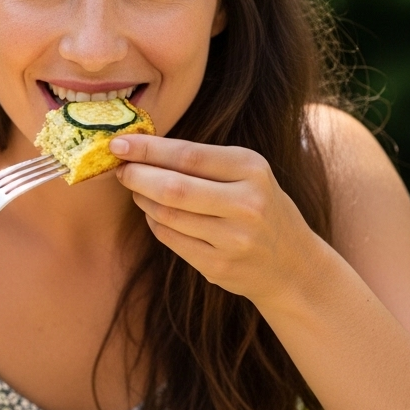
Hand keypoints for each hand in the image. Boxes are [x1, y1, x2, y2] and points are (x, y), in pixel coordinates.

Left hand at [111, 135, 317, 305]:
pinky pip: (170, 239)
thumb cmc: (259, 208)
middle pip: (173, 188)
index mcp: (252, 169)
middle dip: (137, 176)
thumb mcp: (247, 175)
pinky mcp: (218, 265)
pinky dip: (154, 223)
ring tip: (137, 190)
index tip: (119, 144)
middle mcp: (246, 204)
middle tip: (120, 170)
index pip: (188, 155)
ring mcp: (233, 239)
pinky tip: (155, 214)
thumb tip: (140, 149)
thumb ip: (202, 161)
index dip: (148, 149)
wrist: (290, 264)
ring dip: (143, 200)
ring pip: (166, 215)